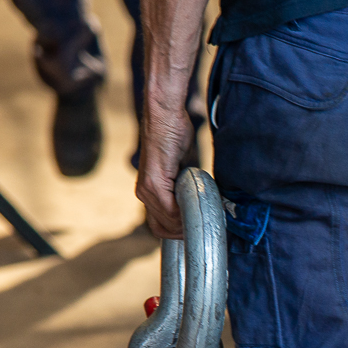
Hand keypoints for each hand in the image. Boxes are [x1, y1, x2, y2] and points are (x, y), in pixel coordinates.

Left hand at [135, 111, 194, 238]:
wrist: (164, 116)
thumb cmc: (173, 136)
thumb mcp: (180, 167)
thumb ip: (184, 185)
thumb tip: (199, 198)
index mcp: (148, 191)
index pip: (161, 226)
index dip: (179, 231)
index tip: (197, 227)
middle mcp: (144, 193)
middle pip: (163, 228)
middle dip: (184, 231)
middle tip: (203, 224)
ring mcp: (147, 189)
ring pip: (168, 222)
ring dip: (187, 223)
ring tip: (203, 216)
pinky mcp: (155, 182)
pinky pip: (170, 210)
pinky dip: (186, 214)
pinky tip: (198, 208)